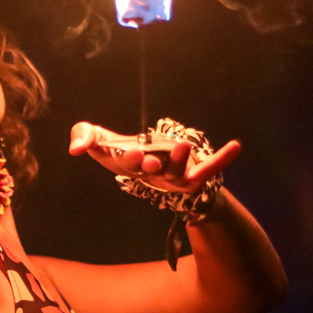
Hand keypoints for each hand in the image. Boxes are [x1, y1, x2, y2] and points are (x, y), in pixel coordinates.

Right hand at [68, 121, 239, 193]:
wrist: (148, 161)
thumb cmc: (118, 149)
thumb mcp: (97, 138)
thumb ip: (83, 136)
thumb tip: (76, 148)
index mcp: (128, 166)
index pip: (127, 163)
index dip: (129, 159)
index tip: (129, 151)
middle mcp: (151, 173)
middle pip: (151, 170)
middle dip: (150, 164)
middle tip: (150, 158)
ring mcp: (173, 176)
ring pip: (177, 171)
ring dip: (179, 161)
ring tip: (183, 146)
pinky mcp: (193, 176)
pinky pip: (209, 170)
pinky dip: (222, 160)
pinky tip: (236, 146)